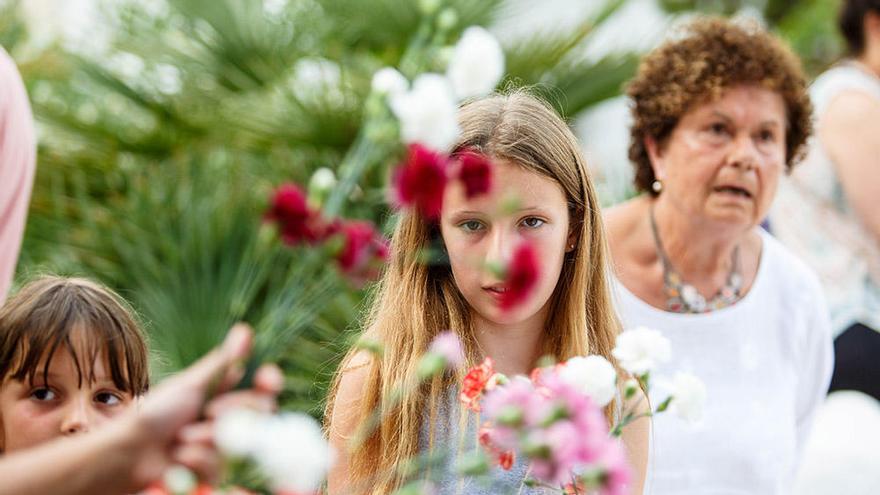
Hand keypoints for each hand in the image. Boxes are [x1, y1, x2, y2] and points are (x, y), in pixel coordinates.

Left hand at [120, 323, 280, 490]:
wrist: (130, 451)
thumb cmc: (157, 412)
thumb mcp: (192, 384)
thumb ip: (224, 361)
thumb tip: (246, 329)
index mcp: (225, 394)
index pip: (262, 387)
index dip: (269, 382)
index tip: (267, 378)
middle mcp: (228, 419)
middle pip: (257, 414)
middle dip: (232, 413)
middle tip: (210, 412)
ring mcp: (221, 445)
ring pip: (237, 442)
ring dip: (207, 439)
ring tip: (180, 439)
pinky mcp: (212, 470)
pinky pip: (221, 467)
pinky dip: (198, 461)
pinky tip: (179, 458)